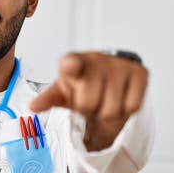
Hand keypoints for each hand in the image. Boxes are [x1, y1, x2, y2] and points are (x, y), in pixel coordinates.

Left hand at [29, 52, 148, 150]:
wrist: (109, 76)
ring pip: (111, 111)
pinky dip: (125, 110)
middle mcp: (96, 59)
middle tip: (89, 101)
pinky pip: (132, 106)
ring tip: (104, 100)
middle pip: (88, 105)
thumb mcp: (61, 92)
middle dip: (87, 111)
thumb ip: (48, 99)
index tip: (71, 65)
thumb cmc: (81, 85)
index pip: (71, 64)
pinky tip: (120, 98)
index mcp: (71, 62)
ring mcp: (119, 65)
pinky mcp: (140, 73)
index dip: (71, 66)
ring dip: (106, 113)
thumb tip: (32, 106)